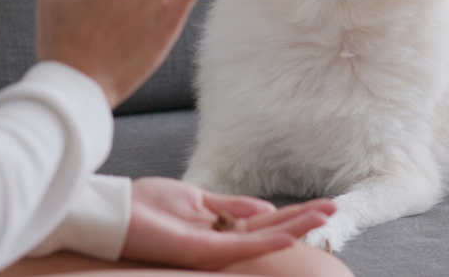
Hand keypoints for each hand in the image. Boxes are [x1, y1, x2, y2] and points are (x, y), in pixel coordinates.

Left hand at [121, 177, 335, 269]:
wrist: (113, 214)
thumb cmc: (147, 207)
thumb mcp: (195, 198)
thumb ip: (230, 205)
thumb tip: (264, 207)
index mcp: (220, 226)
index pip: (264, 221)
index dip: (292, 213)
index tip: (320, 205)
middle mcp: (221, 239)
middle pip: (270, 230)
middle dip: (302, 219)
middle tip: (334, 209)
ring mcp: (212, 247)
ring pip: (262, 239)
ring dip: (295, 227)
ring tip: (324, 217)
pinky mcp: (199, 250)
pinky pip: (238, 247)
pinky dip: (265, 240)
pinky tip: (289, 233)